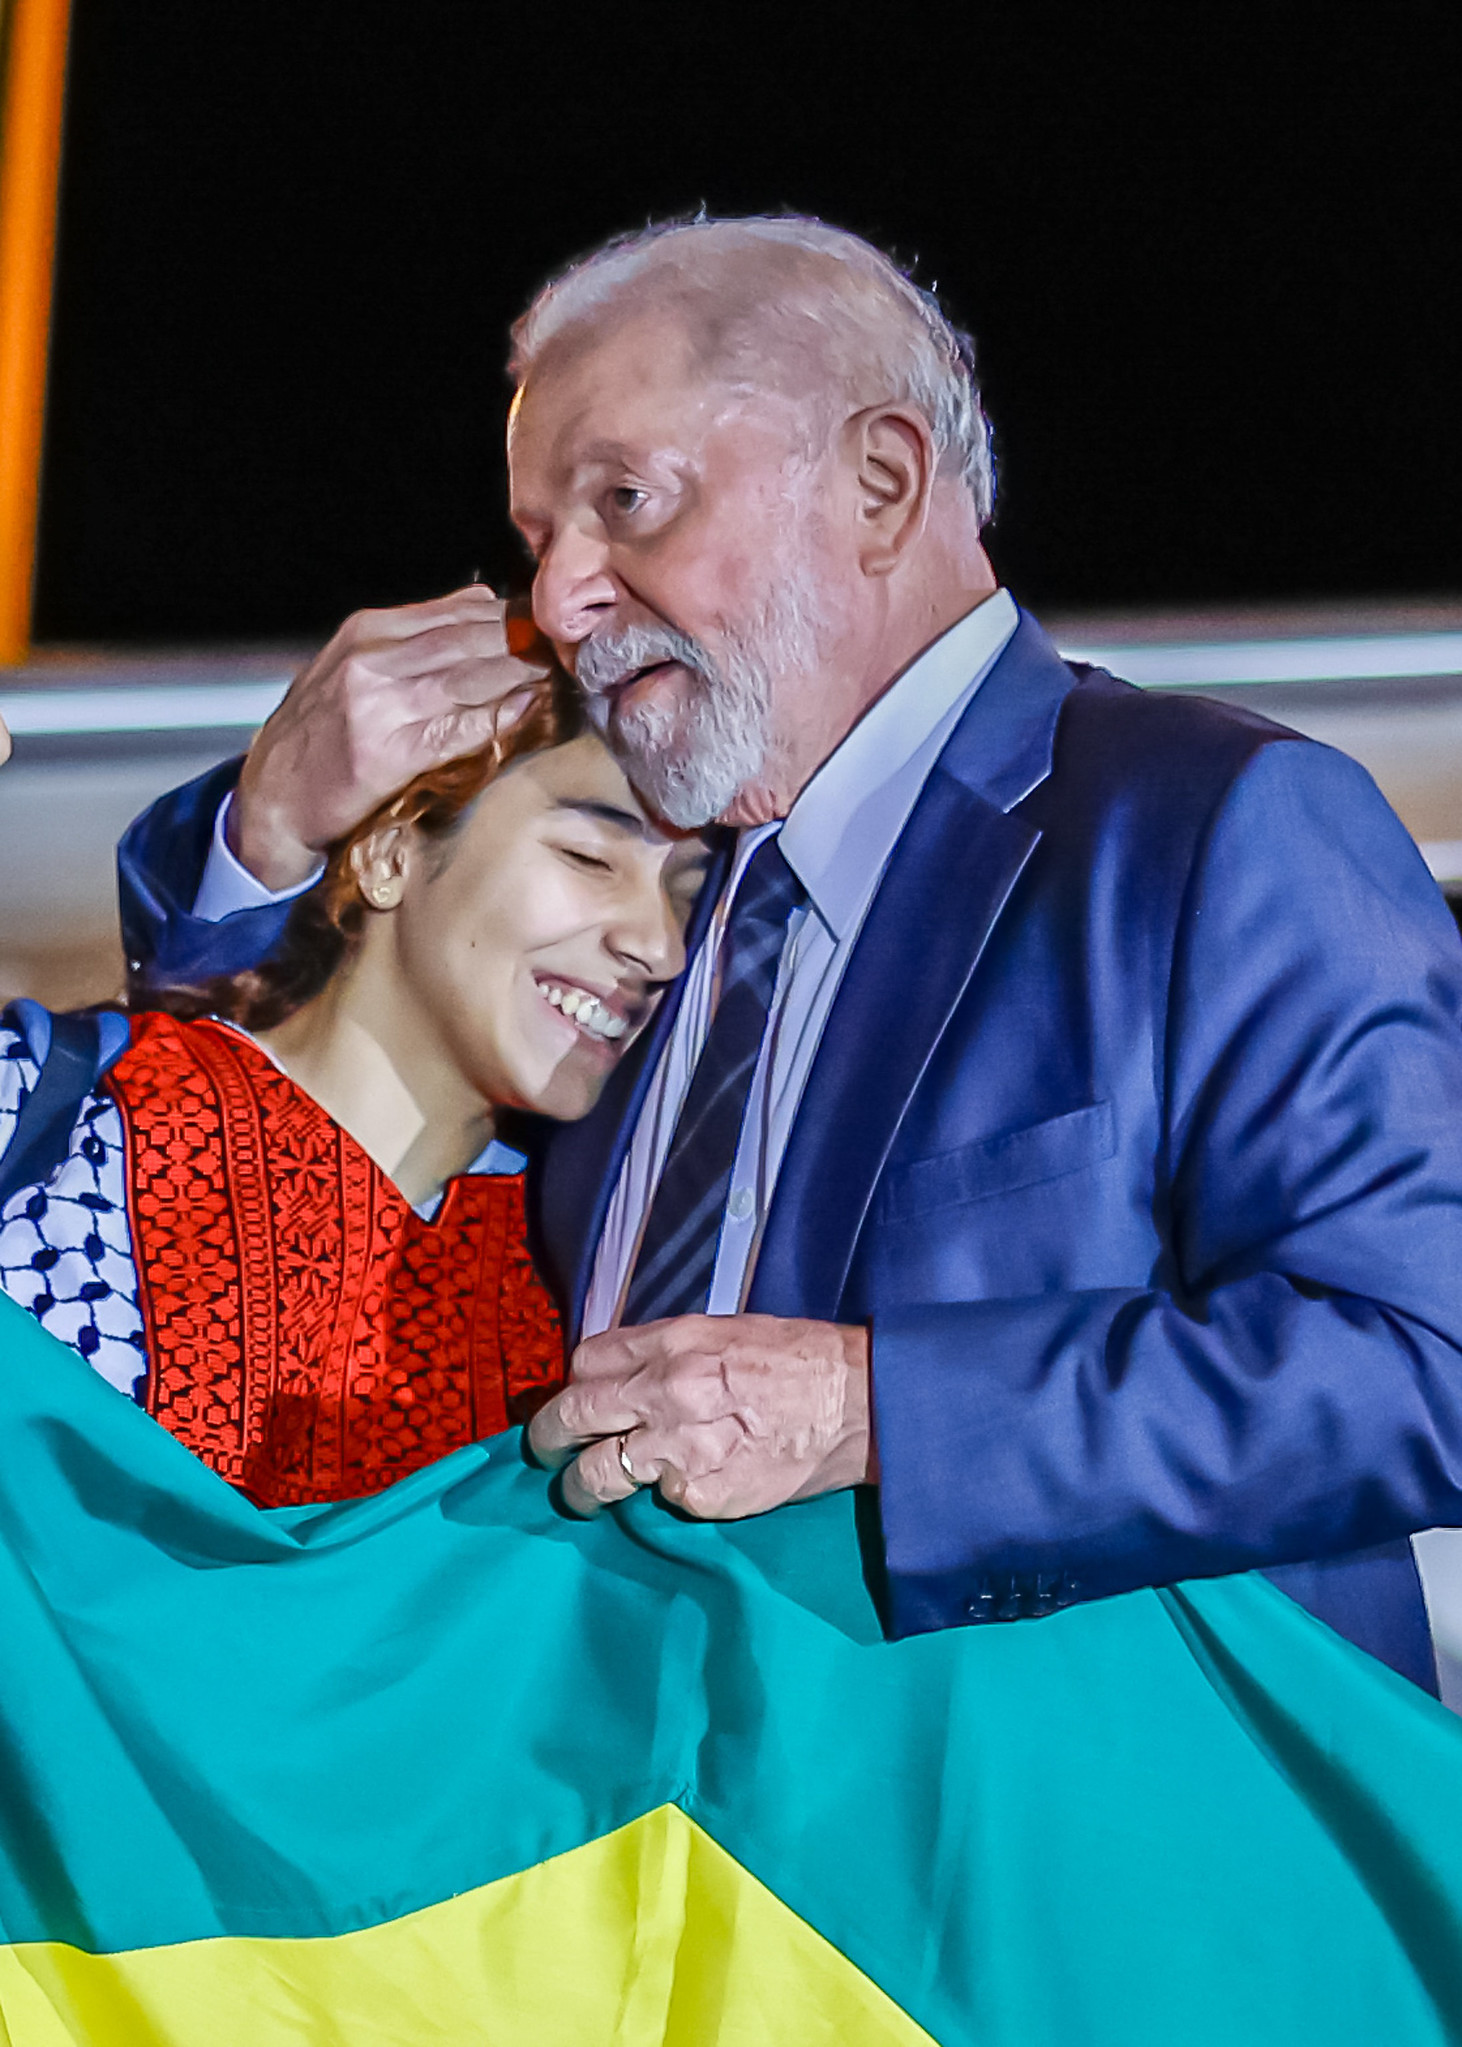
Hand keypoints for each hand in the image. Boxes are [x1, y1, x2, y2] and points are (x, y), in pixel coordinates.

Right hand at [230, 585, 549, 888]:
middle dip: (524, 641)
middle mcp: (373, 660)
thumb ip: (415, 637)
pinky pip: (458, 730)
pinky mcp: (388, 754)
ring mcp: (380, 706)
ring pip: (469, 677)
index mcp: (367, 632)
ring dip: (520, 673)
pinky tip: (527, 709)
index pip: (456, 613)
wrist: (269, 799)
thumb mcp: (354, 665)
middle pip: (469, 639)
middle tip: (568, 648)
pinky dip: (497, 717)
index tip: (550, 624)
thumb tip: (483, 601)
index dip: (512, 618)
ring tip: (557, 673)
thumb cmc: (319, 734)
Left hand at [528, 1313, 875, 1518]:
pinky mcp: (703, 1496)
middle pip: (572, 1416)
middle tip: (544, 1451)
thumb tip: (620, 1374)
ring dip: (583, 1488)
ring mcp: (681, 1449)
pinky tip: (689, 1485)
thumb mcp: (725, 1330)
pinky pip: (661, 1501)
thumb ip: (666, 1350)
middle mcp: (666, 1391)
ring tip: (582, 1494)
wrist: (859, 1403)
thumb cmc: (797, 1359)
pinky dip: (667, 1496)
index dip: (575, 1383)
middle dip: (547, 1437)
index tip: (576, 1398)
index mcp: (672, 1342)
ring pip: (599, 1475)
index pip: (585, 1363)